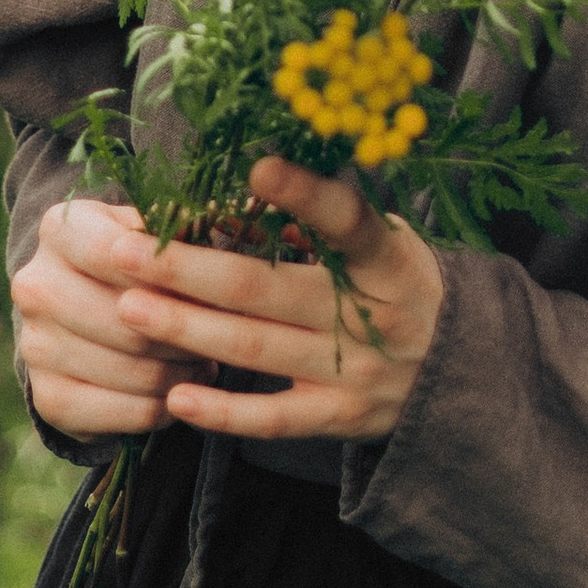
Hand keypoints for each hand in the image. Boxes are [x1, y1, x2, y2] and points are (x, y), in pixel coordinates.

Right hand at [10, 195, 204, 441]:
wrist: (88, 320)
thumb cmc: (139, 265)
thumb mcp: (157, 235)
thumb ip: (190, 229)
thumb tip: (241, 223)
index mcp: (60, 230)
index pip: (115, 252)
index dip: (169, 273)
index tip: (210, 284)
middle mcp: (35, 285)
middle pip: (126, 318)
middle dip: (185, 331)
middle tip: (224, 335)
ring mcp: (35, 346)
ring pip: (133, 369)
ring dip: (181, 372)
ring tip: (205, 361)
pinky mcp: (49, 399)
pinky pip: (125, 412)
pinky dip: (164, 407)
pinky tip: (181, 392)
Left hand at [121, 157, 443, 447]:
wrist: (461, 373)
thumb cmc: (400, 286)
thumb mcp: (383, 244)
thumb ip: (322, 226)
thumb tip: (238, 202)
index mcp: (387, 258)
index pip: (349, 221)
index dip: (305, 196)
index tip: (256, 169)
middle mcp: (371, 315)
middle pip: (268, 290)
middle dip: (189, 270)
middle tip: (126, 253)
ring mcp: (354, 372)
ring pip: (256, 349)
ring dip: (187, 328)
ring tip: (129, 308)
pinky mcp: (339, 418)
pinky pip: (272, 419)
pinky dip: (222, 411)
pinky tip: (175, 395)